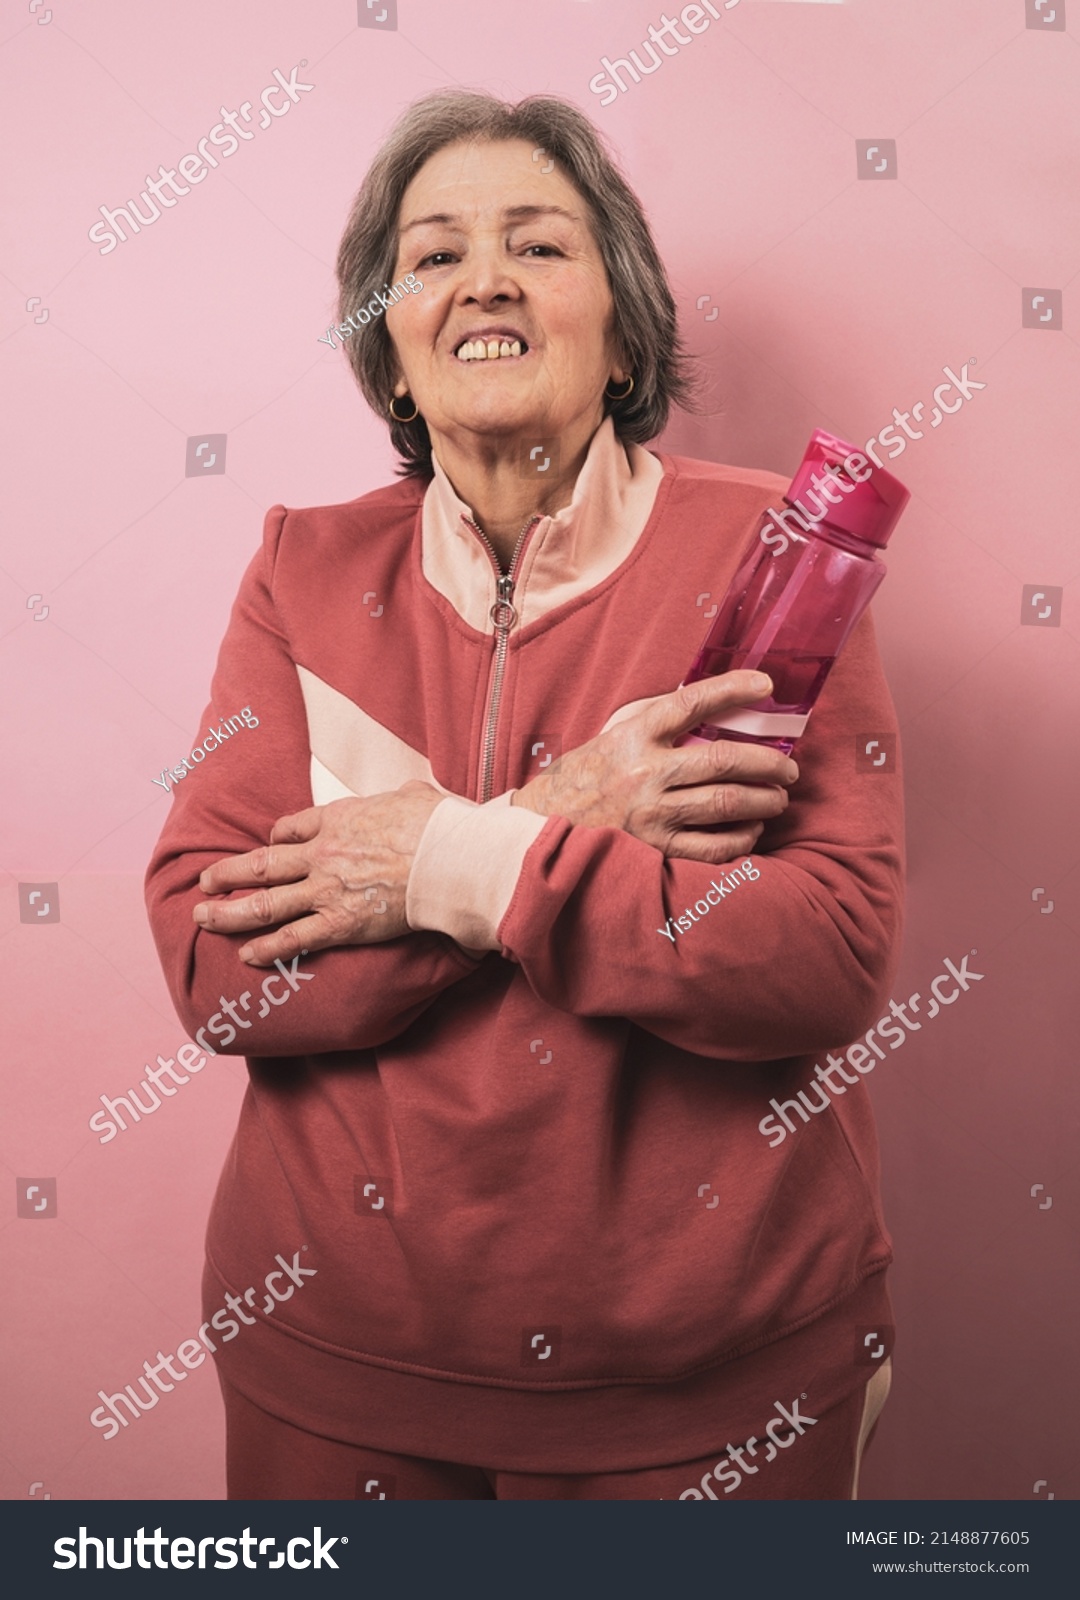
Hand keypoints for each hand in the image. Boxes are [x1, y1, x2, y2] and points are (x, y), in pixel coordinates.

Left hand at [192, 780, 444, 964]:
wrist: (450, 857)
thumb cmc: (439, 824)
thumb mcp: (414, 795)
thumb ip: (402, 798)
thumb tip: (414, 795)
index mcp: (338, 819)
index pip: (290, 829)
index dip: (274, 839)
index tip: (269, 846)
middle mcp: (322, 854)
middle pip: (262, 864)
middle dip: (228, 874)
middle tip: (205, 883)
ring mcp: (327, 890)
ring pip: (265, 903)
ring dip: (229, 912)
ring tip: (204, 918)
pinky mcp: (342, 923)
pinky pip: (294, 938)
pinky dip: (267, 948)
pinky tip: (246, 955)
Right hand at [511, 672, 798, 864]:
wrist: (546, 825)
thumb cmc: (591, 773)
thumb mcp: (617, 731)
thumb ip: (659, 718)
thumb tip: (718, 705)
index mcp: (635, 734)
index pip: (691, 703)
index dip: (732, 689)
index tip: (766, 685)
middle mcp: (644, 772)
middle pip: (723, 761)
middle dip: (768, 763)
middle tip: (789, 768)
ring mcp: (650, 813)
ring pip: (725, 803)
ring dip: (764, 800)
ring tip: (778, 797)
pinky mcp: (654, 848)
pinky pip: (712, 847)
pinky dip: (741, 839)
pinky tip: (752, 830)